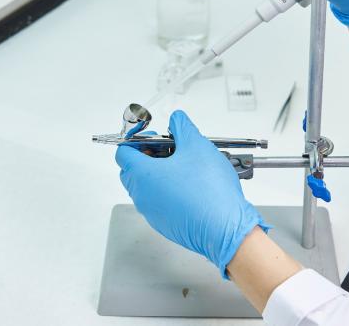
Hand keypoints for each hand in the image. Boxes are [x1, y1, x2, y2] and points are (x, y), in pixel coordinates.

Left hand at [115, 110, 268, 278]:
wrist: (226, 228)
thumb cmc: (209, 191)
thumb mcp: (197, 145)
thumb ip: (182, 127)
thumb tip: (176, 120)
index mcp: (142, 174)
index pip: (123, 152)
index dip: (137, 139)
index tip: (156, 136)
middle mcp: (142, 195)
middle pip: (132, 169)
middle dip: (148, 155)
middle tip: (171, 149)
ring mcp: (152, 212)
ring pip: (146, 186)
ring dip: (160, 172)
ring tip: (185, 166)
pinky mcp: (165, 224)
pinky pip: (159, 202)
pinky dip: (168, 190)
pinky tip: (191, 185)